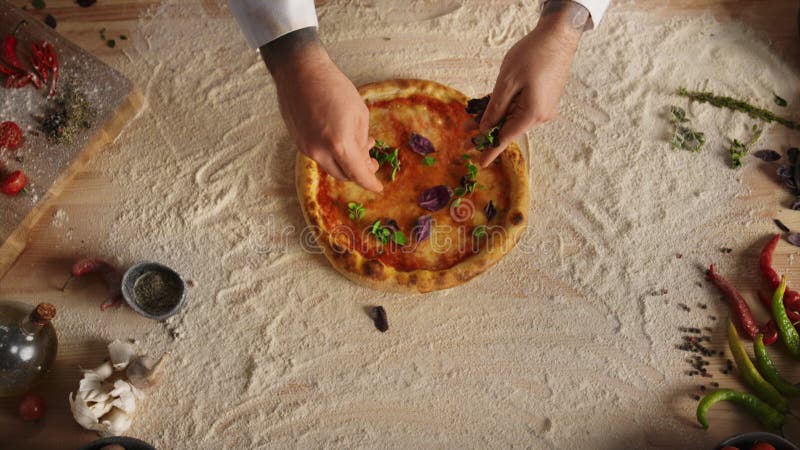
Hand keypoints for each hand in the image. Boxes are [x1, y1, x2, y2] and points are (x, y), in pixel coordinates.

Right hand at [262, 29, 381, 191]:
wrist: (300, 71)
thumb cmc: (334, 87)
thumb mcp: (359, 114)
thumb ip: (362, 142)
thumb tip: (364, 160)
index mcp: (339, 144)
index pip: (358, 174)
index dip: (370, 183)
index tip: (378, 187)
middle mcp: (320, 151)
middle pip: (343, 175)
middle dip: (359, 173)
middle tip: (371, 163)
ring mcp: (306, 148)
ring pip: (330, 166)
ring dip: (345, 162)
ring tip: (358, 146)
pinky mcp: (298, 142)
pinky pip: (319, 156)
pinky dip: (332, 154)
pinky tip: (340, 139)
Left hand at [477, 1, 587, 166]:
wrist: (559, 35)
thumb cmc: (533, 55)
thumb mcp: (507, 82)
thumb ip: (495, 108)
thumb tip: (486, 128)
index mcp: (532, 114)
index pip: (506, 137)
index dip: (491, 150)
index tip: (480, 163)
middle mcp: (541, 115)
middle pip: (509, 127)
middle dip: (486, 130)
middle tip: (463, 134)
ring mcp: (545, 107)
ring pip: (513, 116)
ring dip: (495, 116)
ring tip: (471, 116)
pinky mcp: (545, 99)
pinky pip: (521, 108)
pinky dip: (506, 107)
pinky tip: (491, 104)